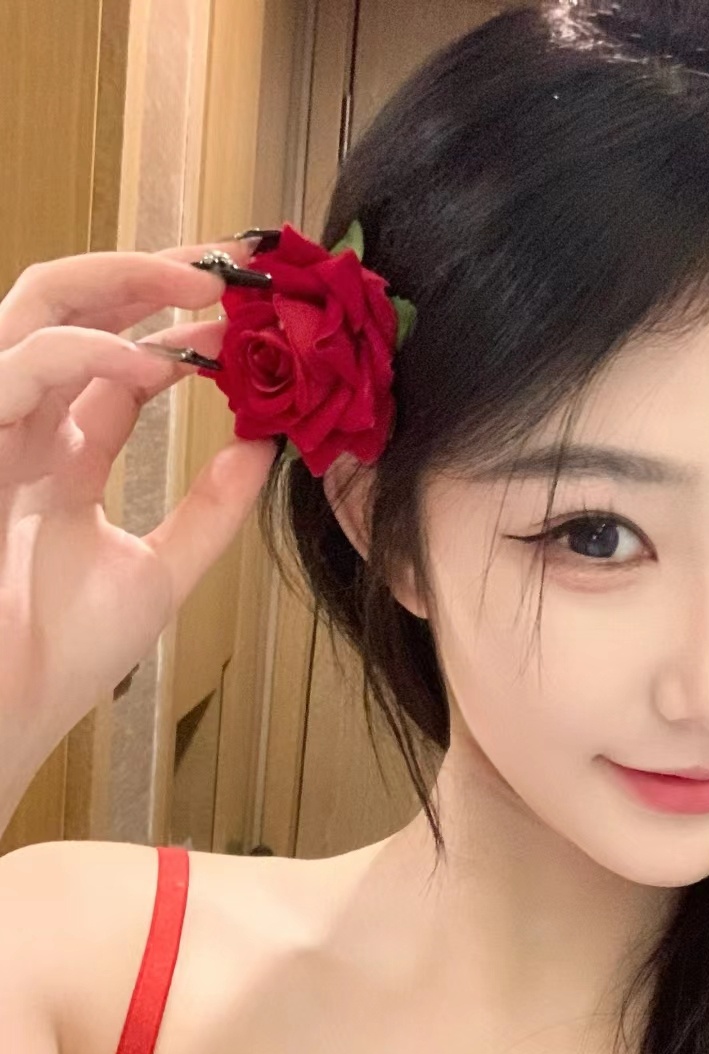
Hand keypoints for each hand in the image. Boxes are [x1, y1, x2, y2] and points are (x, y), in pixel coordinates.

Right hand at [0, 239, 276, 784]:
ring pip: (36, 305)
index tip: (257, 314)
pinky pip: (19, 366)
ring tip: (201, 284)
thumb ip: (209, 512)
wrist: (5, 716)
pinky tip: (156, 364)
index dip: (184, 326)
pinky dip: (88, 351)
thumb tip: (264, 449)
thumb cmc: (61, 654)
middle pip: (73, 305)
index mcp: (59, 451)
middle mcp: (23, 424)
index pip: (118, 359)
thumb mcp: (159, 572)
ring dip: (121, 282)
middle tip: (232, 263)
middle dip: (151, 272)